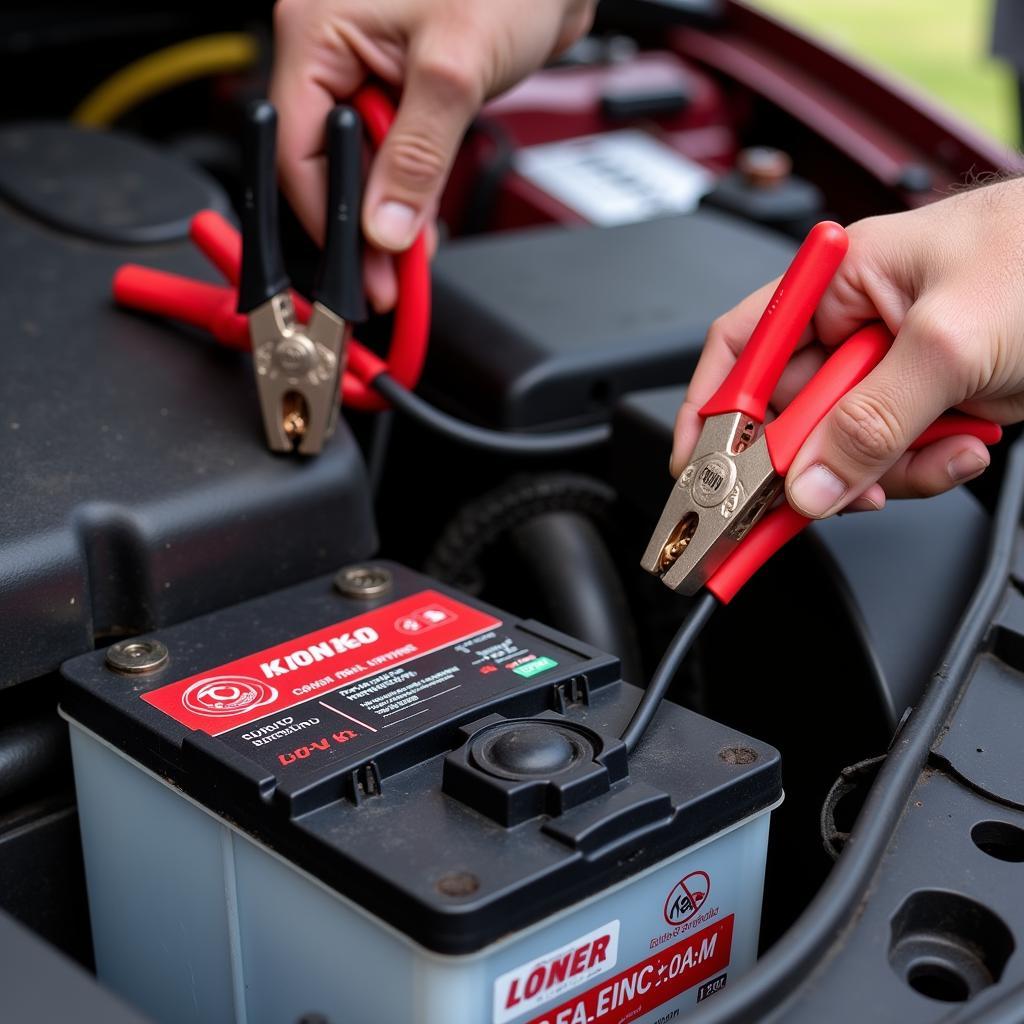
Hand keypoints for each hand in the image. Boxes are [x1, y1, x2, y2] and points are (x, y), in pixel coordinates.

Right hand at [271, 0, 594, 309]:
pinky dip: (408, 191)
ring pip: (362, 166)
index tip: (359, 263)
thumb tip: (386, 226)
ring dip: (387, 214)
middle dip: (361, 222)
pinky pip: (393, 155)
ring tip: (408, 260)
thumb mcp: (454, 72)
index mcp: (317, 30)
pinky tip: (420, 223)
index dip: (330, 215)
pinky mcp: (403, 91)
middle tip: (386, 275)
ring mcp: (367, 72)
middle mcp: (334, 52)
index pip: (298, 148)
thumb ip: (416, 157)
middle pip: (328, 164)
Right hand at [673, 179, 1023, 516]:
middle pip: (791, 413)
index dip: (710, 407)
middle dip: (810, 460)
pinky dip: (925, 471)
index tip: (695, 465)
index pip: (744, 348)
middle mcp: (860, 325)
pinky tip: (963, 448)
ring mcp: (896, 369)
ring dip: (883, 472)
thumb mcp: (954, 339)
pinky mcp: (931, 403)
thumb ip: (873, 419)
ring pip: (846, 449)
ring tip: (932, 456)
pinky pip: (897, 460)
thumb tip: (811, 482)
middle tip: (812, 498)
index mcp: (841, 281)